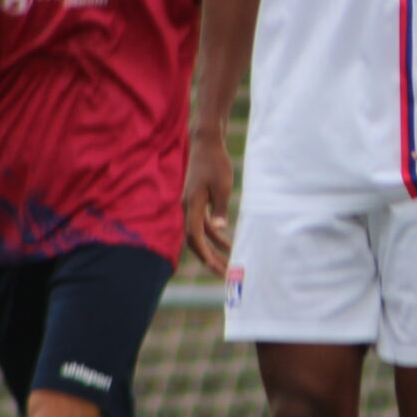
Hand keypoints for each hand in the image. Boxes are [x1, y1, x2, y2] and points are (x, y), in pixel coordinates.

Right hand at [183, 135, 235, 275]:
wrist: (206, 143)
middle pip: (195, 240)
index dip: (204, 254)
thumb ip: (221, 209)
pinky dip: (214, 235)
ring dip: (212, 249)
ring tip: (226, 263)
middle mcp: (188, 207)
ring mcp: (192, 205)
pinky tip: (227, 243)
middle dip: (208, 258)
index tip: (216, 268)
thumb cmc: (215, 163)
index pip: (194, 237)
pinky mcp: (198, 201)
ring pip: (200, 234)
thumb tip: (220, 230)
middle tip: (222, 273)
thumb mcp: (223, 186)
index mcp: (192, 205)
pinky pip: (204, 224)